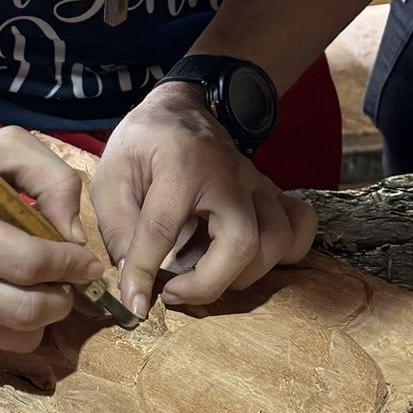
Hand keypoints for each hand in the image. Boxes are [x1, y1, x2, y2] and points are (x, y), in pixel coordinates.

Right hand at [0, 127, 103, 352]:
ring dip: (45, 315)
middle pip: (23, 310)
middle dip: (63, 297)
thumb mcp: (3, 147)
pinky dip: (19, 325)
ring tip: (43, 285)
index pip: (26, 262)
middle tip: (71, 278)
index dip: (69, 265)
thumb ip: (51, 178)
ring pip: (14, 336)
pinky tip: (13, 293)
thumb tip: (75, 237)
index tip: (87, 260)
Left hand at [91, 81, 316, 316]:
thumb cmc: (144, 143)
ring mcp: (259, 184)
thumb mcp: (111, 176)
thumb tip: (134, 282)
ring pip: (278, 242)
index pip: (164, 227)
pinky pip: (301, 227)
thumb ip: (120, 229)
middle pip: (242, 242)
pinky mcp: (272, 193)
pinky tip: (247, 260)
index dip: (145, 272)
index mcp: (182, 165)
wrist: (181, 109)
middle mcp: (230, 175)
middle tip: (174, 292)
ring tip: (205, 276)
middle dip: (209, 283)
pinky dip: (283, 254)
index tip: (135, 303)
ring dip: (243, 275)